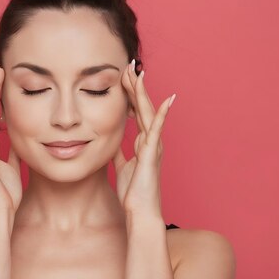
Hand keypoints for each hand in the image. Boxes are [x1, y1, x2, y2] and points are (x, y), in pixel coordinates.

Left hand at [113, 59, 175, 215]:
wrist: (141, 212)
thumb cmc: (133, 193)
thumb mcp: (121, 167)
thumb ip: (119, 152)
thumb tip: (111, 142)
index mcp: (143, 142)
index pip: (136, 112)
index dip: (130, 94)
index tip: (123, 77)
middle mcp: (150, 141)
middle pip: (142, 107)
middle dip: (135, 86)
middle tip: (129, 65)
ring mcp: (153, 146)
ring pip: (148, 113)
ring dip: (143, 93)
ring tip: (139, 73)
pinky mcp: (152, 154)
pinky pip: (157, 130)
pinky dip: (162, 115)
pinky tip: (167, 100)